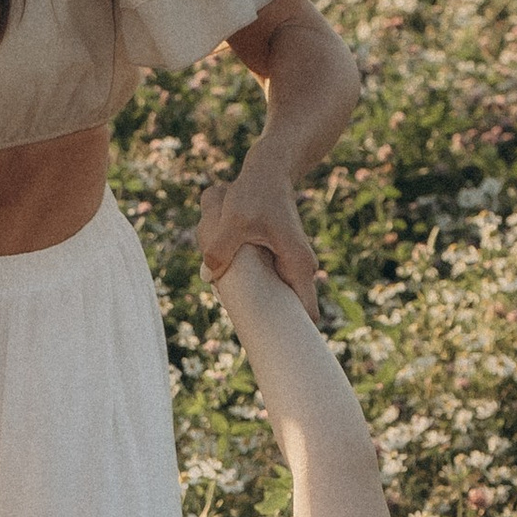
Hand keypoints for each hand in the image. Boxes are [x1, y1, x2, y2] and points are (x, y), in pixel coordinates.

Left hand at [196, 151, 320, 318]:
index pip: (307, 313)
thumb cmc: (257, 193)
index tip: (276, 347)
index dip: (294, 333)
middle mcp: (299, 267)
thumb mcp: (235, 221)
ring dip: (255, 301)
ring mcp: (289, 262)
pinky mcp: (278, 256)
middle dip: (268, 321)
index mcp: (298, 265)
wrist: (269, 169)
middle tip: (245, 331)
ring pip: (275, 294)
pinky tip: (230, 286)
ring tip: (234, 309)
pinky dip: (251, 286)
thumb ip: (221, 249)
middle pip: (288, 310)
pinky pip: (267, 281)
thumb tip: (209, 276)